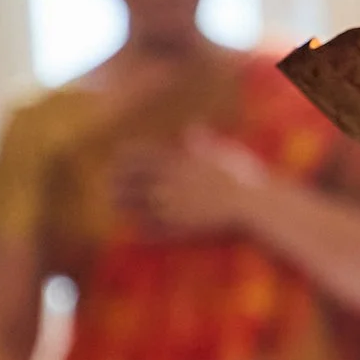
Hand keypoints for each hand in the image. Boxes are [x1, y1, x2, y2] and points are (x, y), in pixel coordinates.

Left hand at [116, 127, 269, 234]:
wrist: (250, 206)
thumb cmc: (240, 175)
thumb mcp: (221, 152)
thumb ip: (202, 142)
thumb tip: (192, 130)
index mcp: (176, 163)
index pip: (138, 158)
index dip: (124, 159)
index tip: (116, 160)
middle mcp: (166, 185)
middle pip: (130, 183)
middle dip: (117, 184)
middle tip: (108, 185)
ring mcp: (169, 208)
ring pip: (135, 207)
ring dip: (122, 206)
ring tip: (115, 206)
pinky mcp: (176, 229)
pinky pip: (150, 230)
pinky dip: (140, 229)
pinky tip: (134, 230)